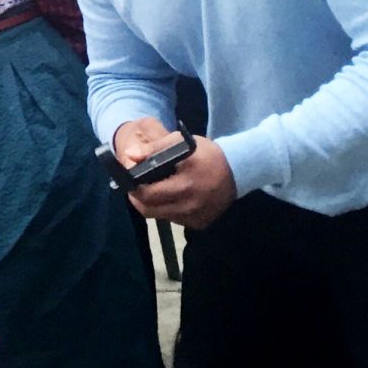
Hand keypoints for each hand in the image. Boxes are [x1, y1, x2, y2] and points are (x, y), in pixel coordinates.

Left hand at [114, 119, 237, 228]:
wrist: (238, 172)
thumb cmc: (207, 155)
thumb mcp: (182, 142)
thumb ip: (154, 148)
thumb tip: (130, 155)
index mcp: (185, 183)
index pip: (147, 194)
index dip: (132, 188)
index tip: (129, 179)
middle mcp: (189, 205)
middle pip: (149, 209)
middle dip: (137, 198)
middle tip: (136, 186)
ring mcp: (195, 217)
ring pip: (159, 216)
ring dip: (151, 205)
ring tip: (153, 189)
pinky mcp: (199, 224)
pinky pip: (173, 220)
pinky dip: (167, 210)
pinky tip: (171, 197)